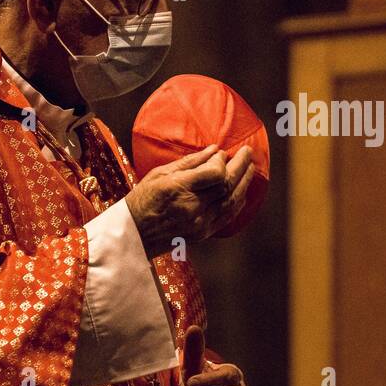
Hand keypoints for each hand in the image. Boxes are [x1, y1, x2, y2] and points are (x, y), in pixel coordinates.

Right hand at [124, 144, 254, 256]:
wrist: (133, 235)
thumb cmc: (142, 200)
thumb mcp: (159, 174)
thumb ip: (189, 162)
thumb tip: (214, 150)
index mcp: (178, 189)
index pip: (214, 173)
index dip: (222, 162)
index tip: (222, 153)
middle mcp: (192, 207)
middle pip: (226, 184)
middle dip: (241, 166)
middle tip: (248, 152)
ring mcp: (199, 222)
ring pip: (231, 200)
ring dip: (244, 182)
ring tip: (251, 168)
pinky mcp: (203, 234)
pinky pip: (227, 216)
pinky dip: (238, 202)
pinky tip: (243, 192)